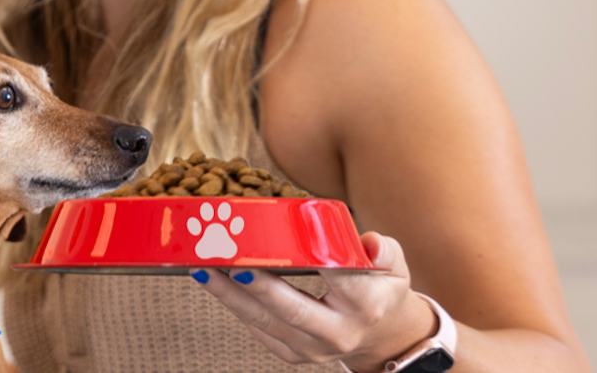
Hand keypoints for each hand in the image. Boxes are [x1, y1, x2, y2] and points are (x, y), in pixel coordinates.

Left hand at [190, 232, 437, 371]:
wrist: (380, 335)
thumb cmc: (380, 288)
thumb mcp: (394, 265)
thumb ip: (381, 250)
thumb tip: (368, 242)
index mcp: (365, 304)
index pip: (336, 277)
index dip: (307, 259)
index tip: (279, 242)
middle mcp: (339, 332)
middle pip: (291, 308)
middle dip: (255, 284)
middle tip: (225, 259)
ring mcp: (314, 348)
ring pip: (265, 322)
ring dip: (229, 295)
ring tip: (202, 268)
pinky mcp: (294, 355)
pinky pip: (259, 331)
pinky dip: (235, 306)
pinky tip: (213, 283)